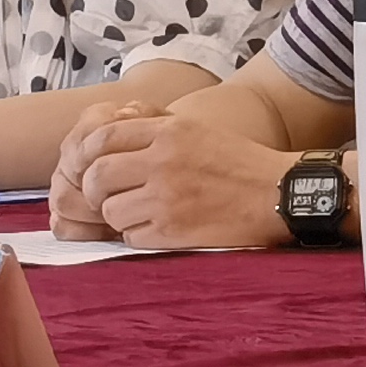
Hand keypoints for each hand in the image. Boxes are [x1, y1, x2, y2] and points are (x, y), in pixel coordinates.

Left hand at [56, 102, 296, 247]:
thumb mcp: (196, 129)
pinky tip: (155, 229)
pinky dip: (137, 235)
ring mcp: (166, 198)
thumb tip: (109, 140)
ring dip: (117, 216)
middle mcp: (162, 161)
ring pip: (110, 210)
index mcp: (168, 132)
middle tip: (105, 197)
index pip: (104, 137)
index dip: (89, 155)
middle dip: (94, 190)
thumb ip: (155, 131)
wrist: (276, 193)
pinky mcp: (173, 230)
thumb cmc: (238, 161)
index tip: (93, 167)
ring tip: (136, 214)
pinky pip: (131, 236)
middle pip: (97, 176)